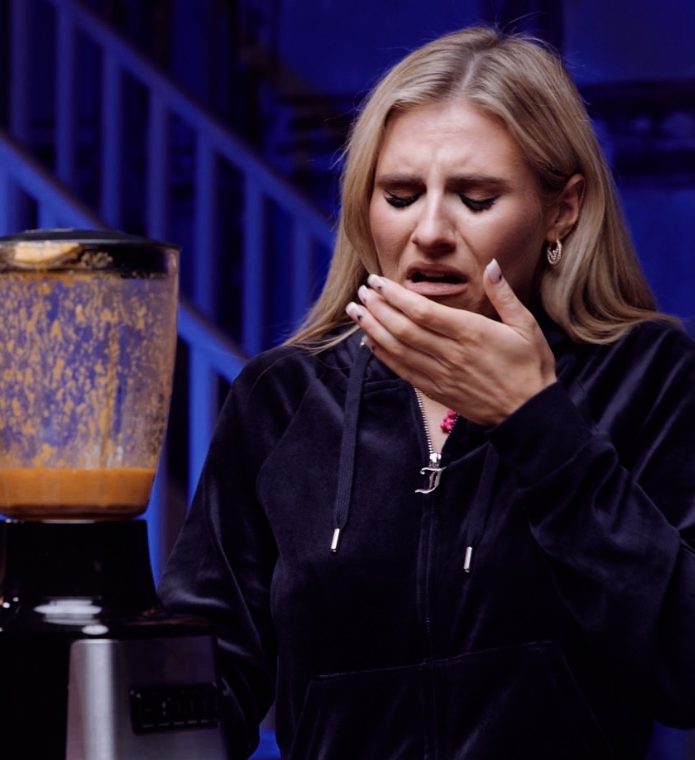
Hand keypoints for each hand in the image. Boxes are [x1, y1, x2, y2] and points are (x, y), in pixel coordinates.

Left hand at [345, 259, 556, 425]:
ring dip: (373, 329)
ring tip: (356, 312)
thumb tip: (491, 265)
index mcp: (471, 333)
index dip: (395, 296)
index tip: (377, 282)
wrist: (529, 413)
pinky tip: (370, 342)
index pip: (422, 311)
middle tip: (360, 293)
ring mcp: (441, 374)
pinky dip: (384, 356)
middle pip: (403, 328)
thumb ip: (504, 295)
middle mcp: (451, 354)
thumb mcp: (526, 326)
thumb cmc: (530, 367)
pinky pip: (404, 371)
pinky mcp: (437, 391)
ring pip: (398, 349)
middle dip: (377, 308)